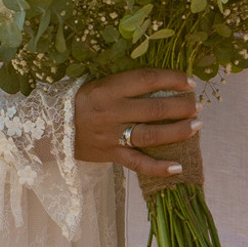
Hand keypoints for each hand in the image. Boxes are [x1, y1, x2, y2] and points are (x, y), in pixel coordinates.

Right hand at [73, 73, 202, 193]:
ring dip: (178, 131)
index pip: (146, 79)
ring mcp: (111, 136)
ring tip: (197, 125)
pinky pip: (138, 164)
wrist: (49, 129)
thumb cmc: (79, 101)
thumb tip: (161, 82)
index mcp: (108, 89)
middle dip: (181, 106)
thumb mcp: (97, 84)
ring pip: (151, 135)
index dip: (171, 79)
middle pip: (154, 109)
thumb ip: (125, 85)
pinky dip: (158, 167)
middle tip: (198, 105)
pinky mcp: (111, 155)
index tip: (189, 81)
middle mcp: (111, 112)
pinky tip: (178, 167)